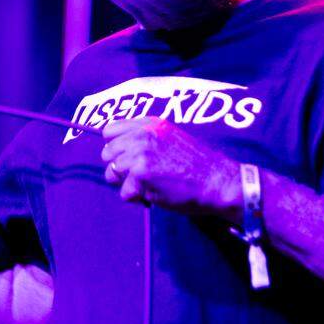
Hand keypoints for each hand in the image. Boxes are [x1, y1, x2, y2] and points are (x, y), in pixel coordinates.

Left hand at [100, 116, 239, 213]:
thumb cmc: (197, 164)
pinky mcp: (141, 174)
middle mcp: (141, 134)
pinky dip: (137, 199)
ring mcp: (139, 153)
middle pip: (107, 153)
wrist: (216, 181)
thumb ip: (146, 138)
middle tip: (138, 178)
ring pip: (112, 173)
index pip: (109, 130)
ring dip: (127, 184)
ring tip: (147, 187)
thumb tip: (119, 149)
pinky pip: (124, 192)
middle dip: (119, 168)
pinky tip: (154, 195)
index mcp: (148, 124)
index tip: (125, 158)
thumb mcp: (170, 137)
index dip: (115, 147)